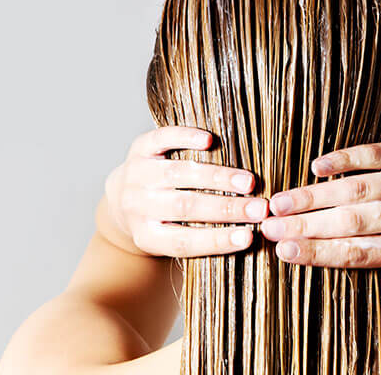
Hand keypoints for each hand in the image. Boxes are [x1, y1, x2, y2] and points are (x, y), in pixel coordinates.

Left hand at [102, 126, 268, 256]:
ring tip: (248, 182)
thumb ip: (202, 239)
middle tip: (259, 209)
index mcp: (147, 236)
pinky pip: (161, 140)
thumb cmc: (161, 224)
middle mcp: (138, 206)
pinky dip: (185, 138)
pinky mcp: (139, 148)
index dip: (217, 241)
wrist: (121, 200)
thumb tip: (250, 238)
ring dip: (217, 178)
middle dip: (227, 208)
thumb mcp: (171, 240)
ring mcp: (137, 175)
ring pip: (180, 174)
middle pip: (185, 207)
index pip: (184, 242)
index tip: (249, 237)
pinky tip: (210, 140)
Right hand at [260, 136, 380, 267]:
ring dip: (312, 196)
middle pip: (351, 222)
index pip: (358, 254)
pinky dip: (341, 160)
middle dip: (304, 226)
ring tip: (278, 203)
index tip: (283, 252)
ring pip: (355, 189)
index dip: (318, 253)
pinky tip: (315, 168)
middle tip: (267, 227)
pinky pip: (371, 154)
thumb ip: (372, 250)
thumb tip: (309, 252)